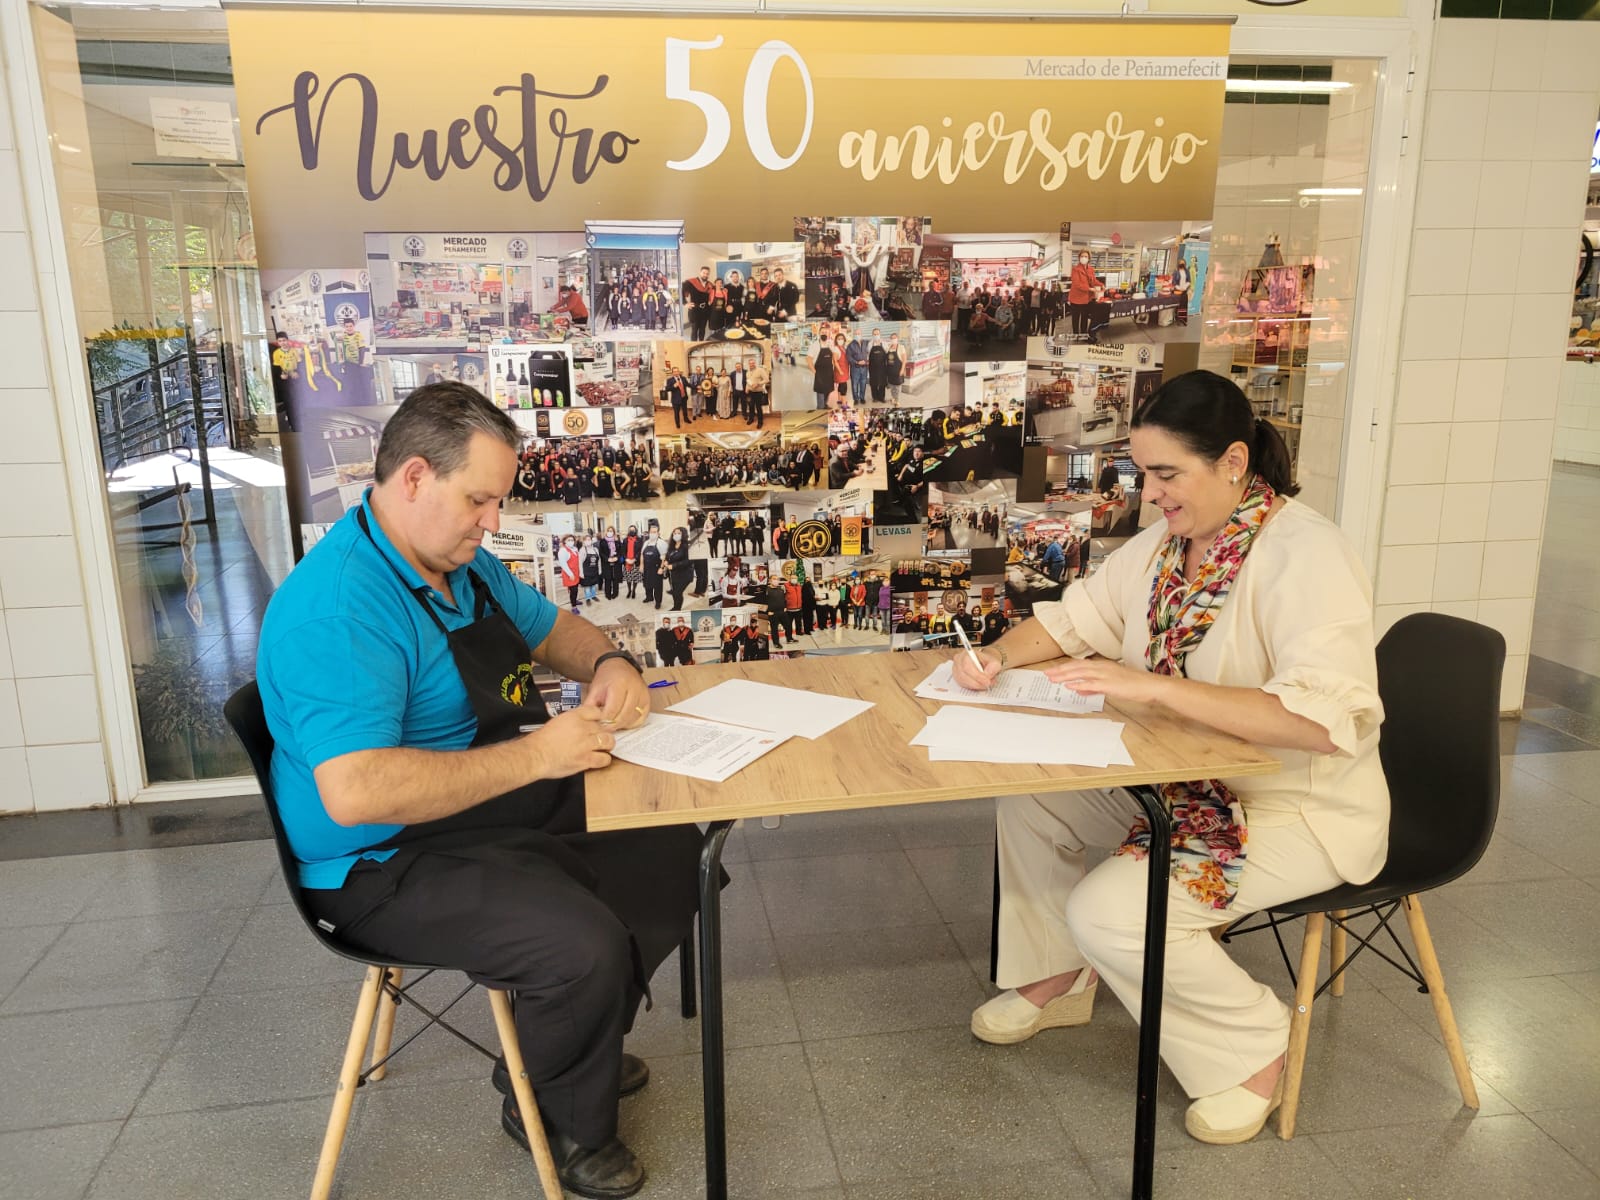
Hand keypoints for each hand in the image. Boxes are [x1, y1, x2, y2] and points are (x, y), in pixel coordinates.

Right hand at [528, 706, 613, 776]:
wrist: (535, 755)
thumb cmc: (541, 741)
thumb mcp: (557, 722)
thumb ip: (572, 721)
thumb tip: (582, 724)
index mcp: (574, 716)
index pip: (596, 711)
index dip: (598, 718)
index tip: (598, 723)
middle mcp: (583, 727)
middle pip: (604, 727)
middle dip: (603, 733)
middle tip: (599, 738)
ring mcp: (586, 744)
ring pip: (608, 741)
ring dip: (606, 745)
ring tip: (601, 748)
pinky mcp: (587, 759)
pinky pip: (604, 759)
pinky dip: (603, 759)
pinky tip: (598, 759)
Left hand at [587, 658, 650, 728]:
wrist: (619, 667)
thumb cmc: (607, 677)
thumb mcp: (595, 688)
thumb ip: (590, 705)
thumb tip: (588, 721)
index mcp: (620, 683)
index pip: (613, 709)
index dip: (605, 720)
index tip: (599, 724)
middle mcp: (634, 688)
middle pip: (624, 715)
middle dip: (613, 725)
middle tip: (604, 728)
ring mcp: (643, 695)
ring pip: (633, 718)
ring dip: (622, 725)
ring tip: (612, 724)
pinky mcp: (647, 701)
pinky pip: (641, 718)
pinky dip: (631, 723)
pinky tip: (623, 721)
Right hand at [951, 648, 1002, 690]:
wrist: (984, 664)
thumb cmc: (987, 662)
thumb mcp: (995, 662)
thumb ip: (994, 667)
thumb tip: (987, 674)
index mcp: (966, 654)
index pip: (967, 666)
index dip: (977, 676)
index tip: (987, 682)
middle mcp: (958, 660)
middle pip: (963, 675)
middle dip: (977, 683)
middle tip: (987, 686)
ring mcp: (955, 669)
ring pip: (962, 681)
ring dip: (975, 685)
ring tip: (984, 685)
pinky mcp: (956, 677)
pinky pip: (962, 685)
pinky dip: (971, 687)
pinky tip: (978, 685)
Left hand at [1043, 658, 1168, 704]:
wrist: (1150, 686)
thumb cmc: (1133, 685)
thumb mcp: (1110, 685)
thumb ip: (1093, 687)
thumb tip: (1079, 689)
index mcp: (1102, 666)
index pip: (1079, 665)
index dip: (1065, 667)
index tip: (1052, 671)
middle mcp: (1102, 667)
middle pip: (1077, 667)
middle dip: (1060, 670)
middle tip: (1046, 674)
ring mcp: (1106, 675)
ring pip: (1081, 673)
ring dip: (1066, 675)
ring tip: (1053, 678)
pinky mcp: (1111, 684)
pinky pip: (1092, 684)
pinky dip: (1079, 684)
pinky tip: (1069, 686)